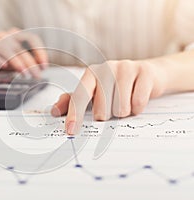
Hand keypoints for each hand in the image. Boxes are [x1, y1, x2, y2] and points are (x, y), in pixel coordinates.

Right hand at [0, 28, 47, 77]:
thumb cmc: (1, 61)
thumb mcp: (17, 62)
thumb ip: (28, 63)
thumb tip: (39, 69)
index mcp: (15, 35)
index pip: (31, 38)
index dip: (40, 52)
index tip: (44, 65)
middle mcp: (4, 37)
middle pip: (20, 48)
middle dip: (30, 63)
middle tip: (36, 75)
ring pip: (7, 50)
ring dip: (17, 62)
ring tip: (24, 73)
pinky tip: (5, 67)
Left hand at [51, 59, 167, 134]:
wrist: (148, 74)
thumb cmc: (116, 86)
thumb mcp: (94, 92)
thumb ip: (73, 100)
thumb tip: (54, 111)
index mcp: (91, 73)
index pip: (79, 97)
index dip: (74, 115)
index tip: (70, 131)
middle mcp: (106, 67)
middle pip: (102, 109)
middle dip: (108, 115)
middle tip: (113, 108)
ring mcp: (126, 67)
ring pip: (121, 108)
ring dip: (123, 112)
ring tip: (126, 102)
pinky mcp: (144, 72)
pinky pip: (138, 103)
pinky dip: (137, 109)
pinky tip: (137, 100)